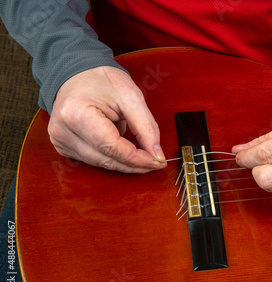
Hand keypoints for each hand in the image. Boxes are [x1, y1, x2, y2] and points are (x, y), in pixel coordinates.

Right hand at [48, 66, 165, 172]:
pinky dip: (111, 158)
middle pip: (106, 159)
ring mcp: (60, 140)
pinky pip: (93, 160)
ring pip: (100, 164)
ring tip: (142, 154)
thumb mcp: (131, 96)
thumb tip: (157, 154)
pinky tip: (123, 151)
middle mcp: (62, 131)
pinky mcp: (63, 146)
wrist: (77, 73)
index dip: (136, 158)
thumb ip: (146, 127)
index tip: (157, 161)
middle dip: (133, 164)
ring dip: (124, 163)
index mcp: (76, 114)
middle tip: (155, 162)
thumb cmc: (100, 79)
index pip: (111, 147)